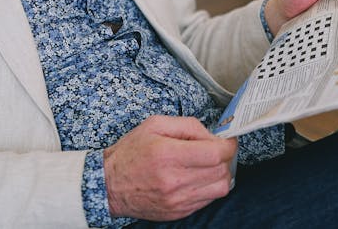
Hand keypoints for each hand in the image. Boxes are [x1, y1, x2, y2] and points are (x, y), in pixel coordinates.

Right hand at [104, 115, 236, 220]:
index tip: (227, 141)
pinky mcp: (179, 212)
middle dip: (224, 158)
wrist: (109, 184)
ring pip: (220, 188)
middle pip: (221, 171)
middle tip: (215, 150)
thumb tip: (212, 135)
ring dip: (220, 174)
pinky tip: (196, 177)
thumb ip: (187, 125)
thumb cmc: (131, 152)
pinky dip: (209, 187)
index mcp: (168, 154)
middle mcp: (175, 180)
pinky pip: (208, 200)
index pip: (215, 154)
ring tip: (208, 165)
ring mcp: (178, 200)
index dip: (228, 145)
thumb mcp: (154, 125)